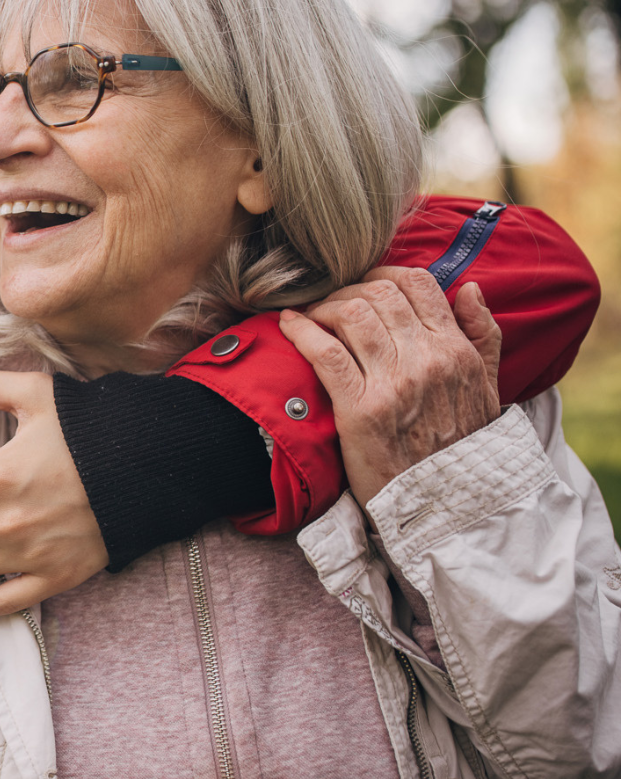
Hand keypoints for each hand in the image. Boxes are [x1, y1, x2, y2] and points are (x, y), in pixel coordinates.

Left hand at [279, 267, 501, 506]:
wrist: (446, 504)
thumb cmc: (461, 446)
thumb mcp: (489, 388)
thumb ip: (483, 336)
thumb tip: (467, 288)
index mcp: (457, 350)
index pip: (417, 284)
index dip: (382, 274)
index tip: (363, 285)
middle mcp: (428, 360)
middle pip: (378, 293)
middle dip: (347, 289)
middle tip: (330, 302)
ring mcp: (394, 383)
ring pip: (350, 314)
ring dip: (322, 307)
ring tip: (312, 315)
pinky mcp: (360, 408)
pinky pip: (325, 351)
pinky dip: (301, 330)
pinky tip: (288, 324)